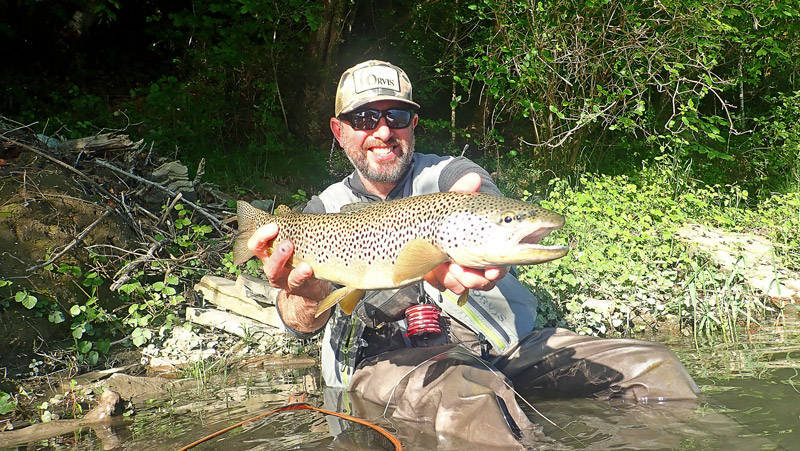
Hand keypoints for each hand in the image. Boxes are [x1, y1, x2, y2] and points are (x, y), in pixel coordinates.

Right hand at [247, 223, 330, 301]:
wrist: (313, 286)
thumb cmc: (302, 261)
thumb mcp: (296, 244)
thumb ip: (290, 229)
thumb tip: (283, 210)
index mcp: (269, 252)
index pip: (257, 241)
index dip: (261, 233)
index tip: (274, 225)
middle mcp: (270, 264)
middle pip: (259, 253)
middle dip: (264, 240)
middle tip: (278, 232)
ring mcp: (281, 277)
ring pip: (273, 270)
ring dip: (279, 257)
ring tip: (289, 247)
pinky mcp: (294, 287)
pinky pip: (295, 281)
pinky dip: (301, 274)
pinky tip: (307, 267)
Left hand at [423, 172, 508, 293]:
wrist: (409, 229)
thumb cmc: (440, 215)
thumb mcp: (452, 202)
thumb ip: (463, 191)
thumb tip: (474, 177)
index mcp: (488, 240)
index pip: (503, 259)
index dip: (500, 268)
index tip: (492, 271)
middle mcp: (479, 257)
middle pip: (490, 278)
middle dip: (480, 279)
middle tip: (468, 274)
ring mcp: (462, 269)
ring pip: (470, 284)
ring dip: (460, 279)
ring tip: (449, 267)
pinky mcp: (446, 277)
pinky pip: (449, 287)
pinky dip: (443, 280)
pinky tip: (436, 270)